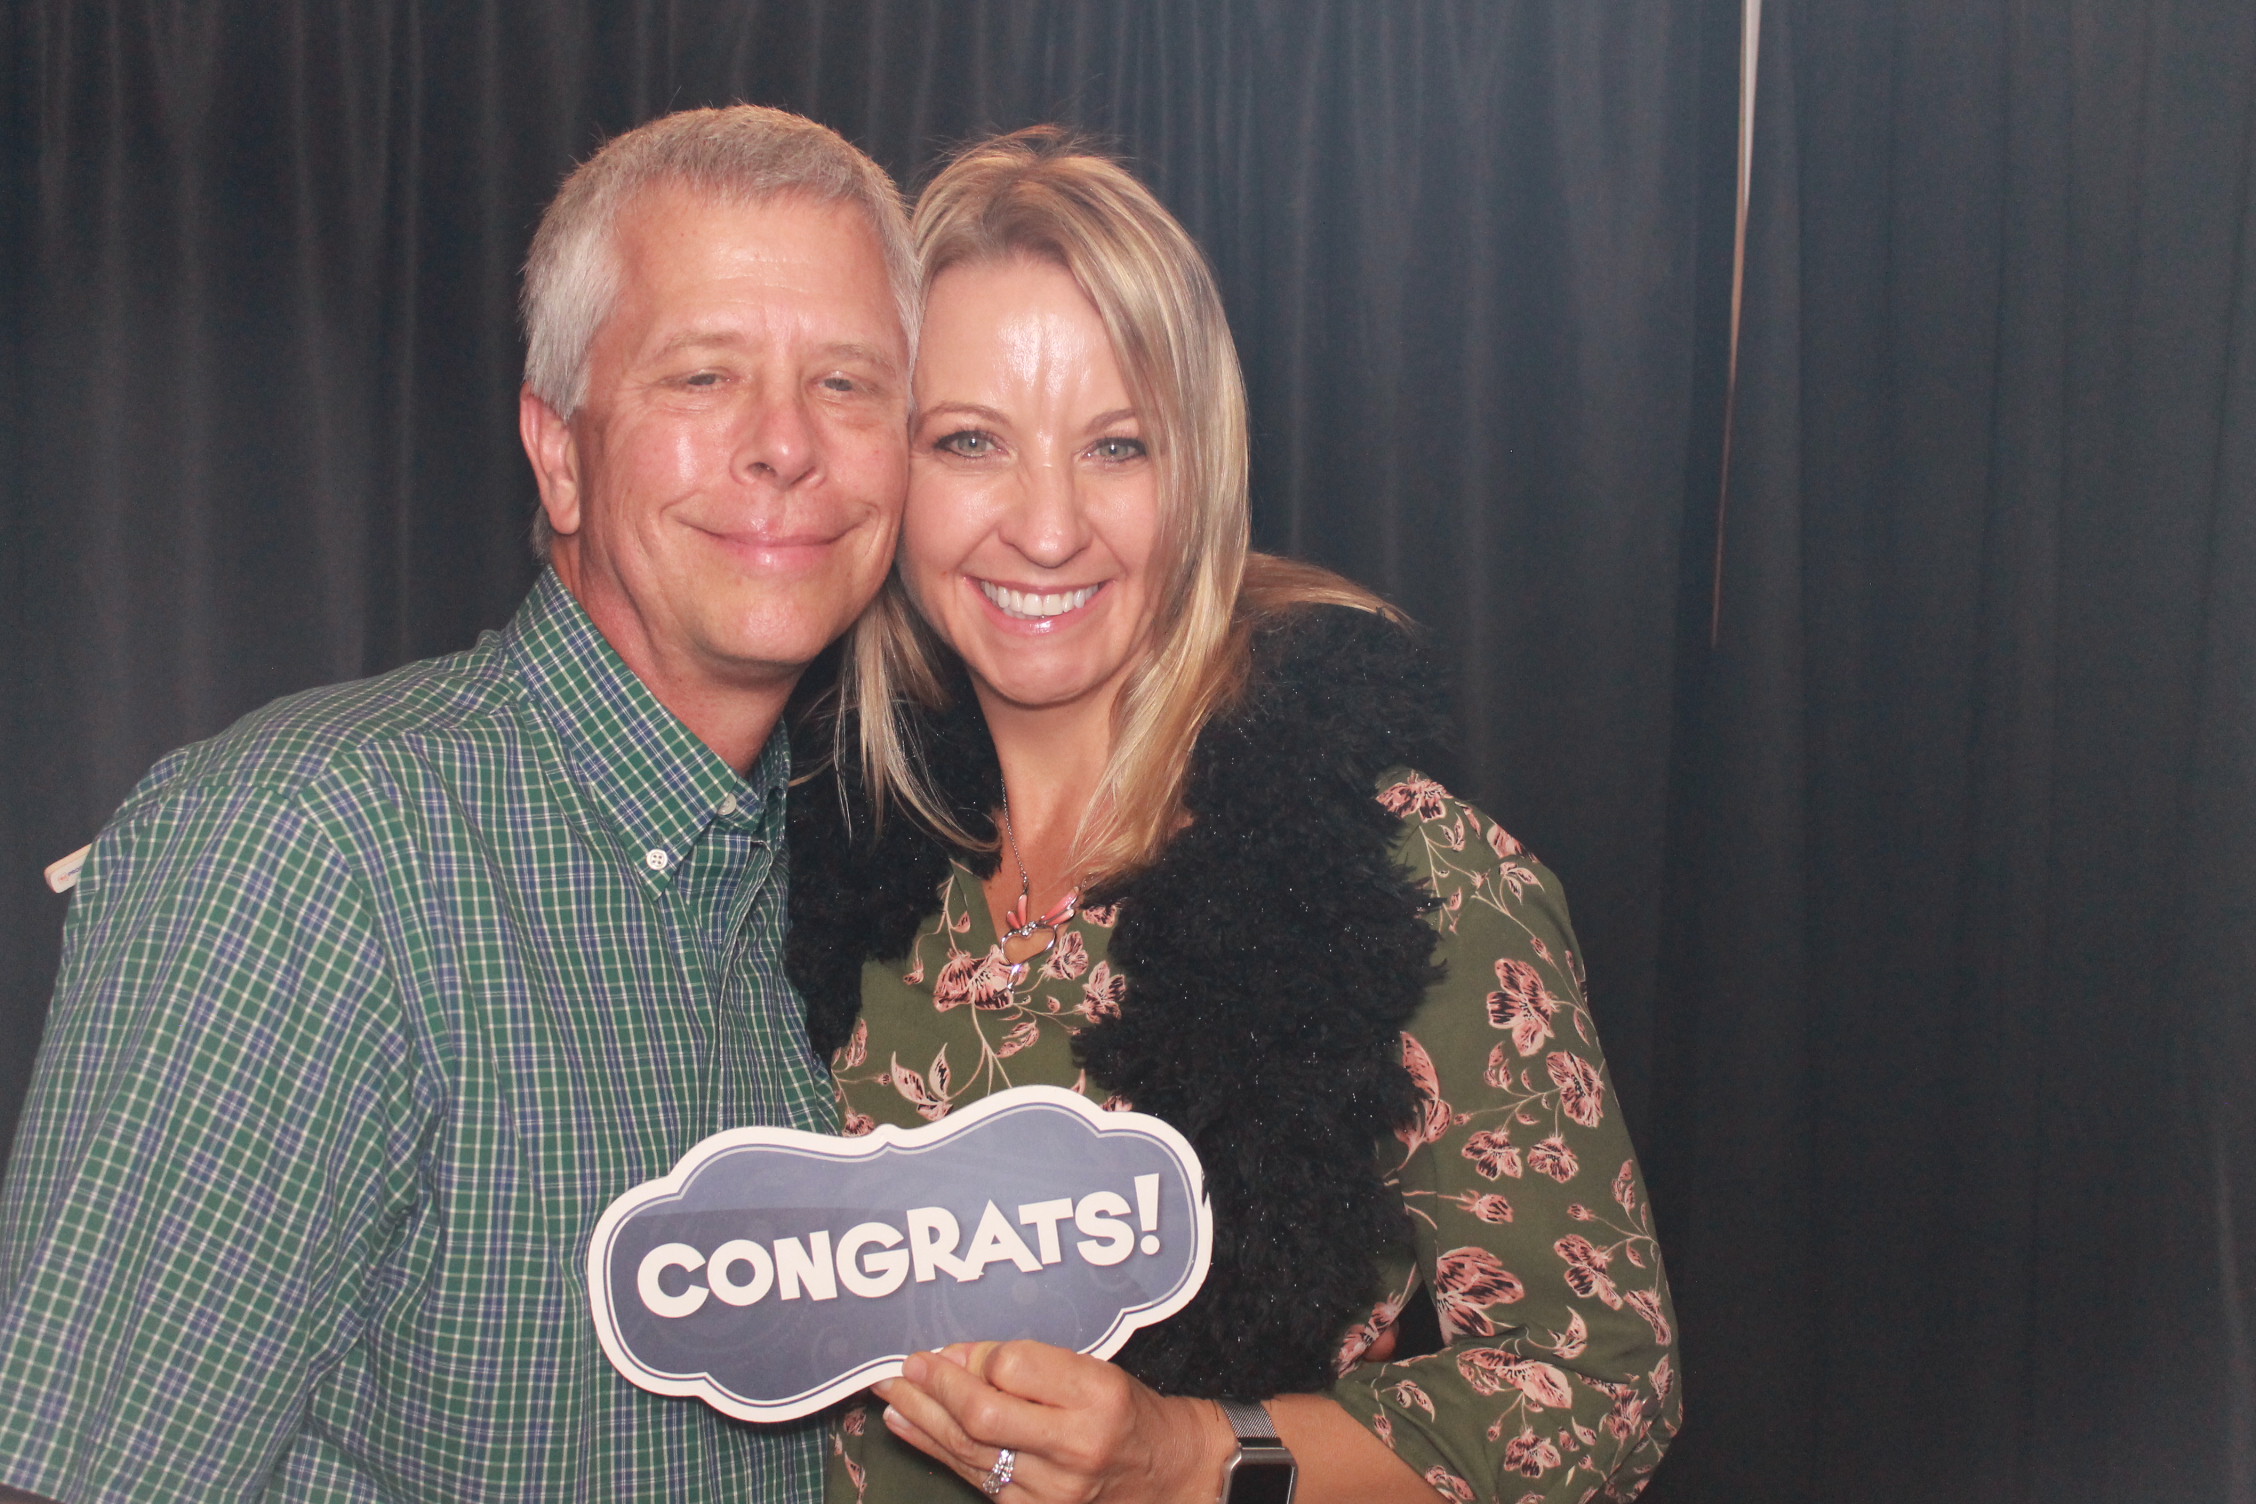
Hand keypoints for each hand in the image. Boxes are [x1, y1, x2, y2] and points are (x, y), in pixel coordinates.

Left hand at [871, 1340, 1235, 1501]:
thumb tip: (958, 1356)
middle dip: (935, 1388)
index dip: (978, 1354)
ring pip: (969, 1450)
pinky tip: (911, 1428)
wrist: (1168, 1477)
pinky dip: (936, 1450)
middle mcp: (1076, 1445)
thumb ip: (1030, 1364)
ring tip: (892, 1394)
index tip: (959, 1348)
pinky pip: (974, 1478)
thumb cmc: (1127, 1413)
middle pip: (983, 1414)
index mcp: (1097, 1395)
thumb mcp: (1094, 1369)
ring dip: (922, 1419)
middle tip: (905, 1367)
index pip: (1014, 1365)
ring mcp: (1053, 1489)